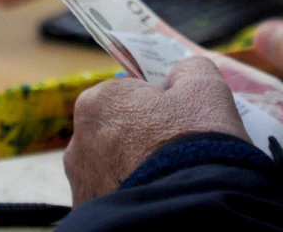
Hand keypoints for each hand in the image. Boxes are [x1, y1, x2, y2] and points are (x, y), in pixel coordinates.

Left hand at [64, 56, 250, 206]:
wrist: (190, 211)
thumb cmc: (194, 141)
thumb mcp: (204, 90)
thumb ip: (190, 69)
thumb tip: (181, 72)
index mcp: (98, 102)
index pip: (130, 93)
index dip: (159, 102)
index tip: (181, 116)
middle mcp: (78, 141)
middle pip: (119, 129)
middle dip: (144, 136)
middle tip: (180, 147)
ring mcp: (81, 183)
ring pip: (115, 165)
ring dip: (136, 167)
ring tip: (172, 176)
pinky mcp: (89, 213)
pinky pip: (115, 194)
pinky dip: (134, 193)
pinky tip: (160, 196)